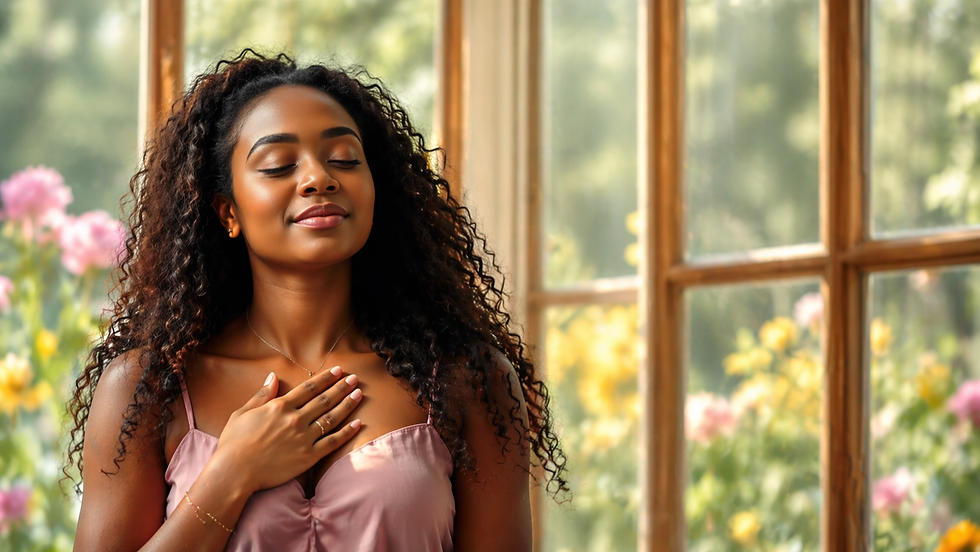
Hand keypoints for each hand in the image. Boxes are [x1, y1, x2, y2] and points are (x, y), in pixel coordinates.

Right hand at [213, 367, 361, 493]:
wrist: (235, 472)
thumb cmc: (234, 442)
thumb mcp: (243, 412)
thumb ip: (262, 394)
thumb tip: (273, 376)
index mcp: (280, 406)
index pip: (309, 388)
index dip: (325, 378)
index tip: (338, 370)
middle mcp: (296, 419)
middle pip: (325, 399)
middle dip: (341, 387)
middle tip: (354, 378)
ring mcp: (304, 438)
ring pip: (332, 417)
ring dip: (348, 404)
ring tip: (359, 393)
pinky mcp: (309, 457)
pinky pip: (333, 442)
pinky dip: (347, 432)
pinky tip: (357, 423)